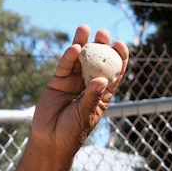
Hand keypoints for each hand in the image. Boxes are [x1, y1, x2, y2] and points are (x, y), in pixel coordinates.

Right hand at [1, 25, 128, 170]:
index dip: (119, 58)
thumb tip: (103, 80)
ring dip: (83, 44)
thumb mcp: (85, 115)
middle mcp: (89, 85)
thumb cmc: (72, 132)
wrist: (50, 141)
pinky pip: (65, 66)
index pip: (114, 73)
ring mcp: (73, 83)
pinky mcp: (58, 82)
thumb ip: (92, 97)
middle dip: (101, 46)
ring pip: (79, 60)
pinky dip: (68, 57)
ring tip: (85, 29)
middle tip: (103, 34)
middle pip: (97, 62)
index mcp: (102, 94)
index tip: (120, 46)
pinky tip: (74, 47)